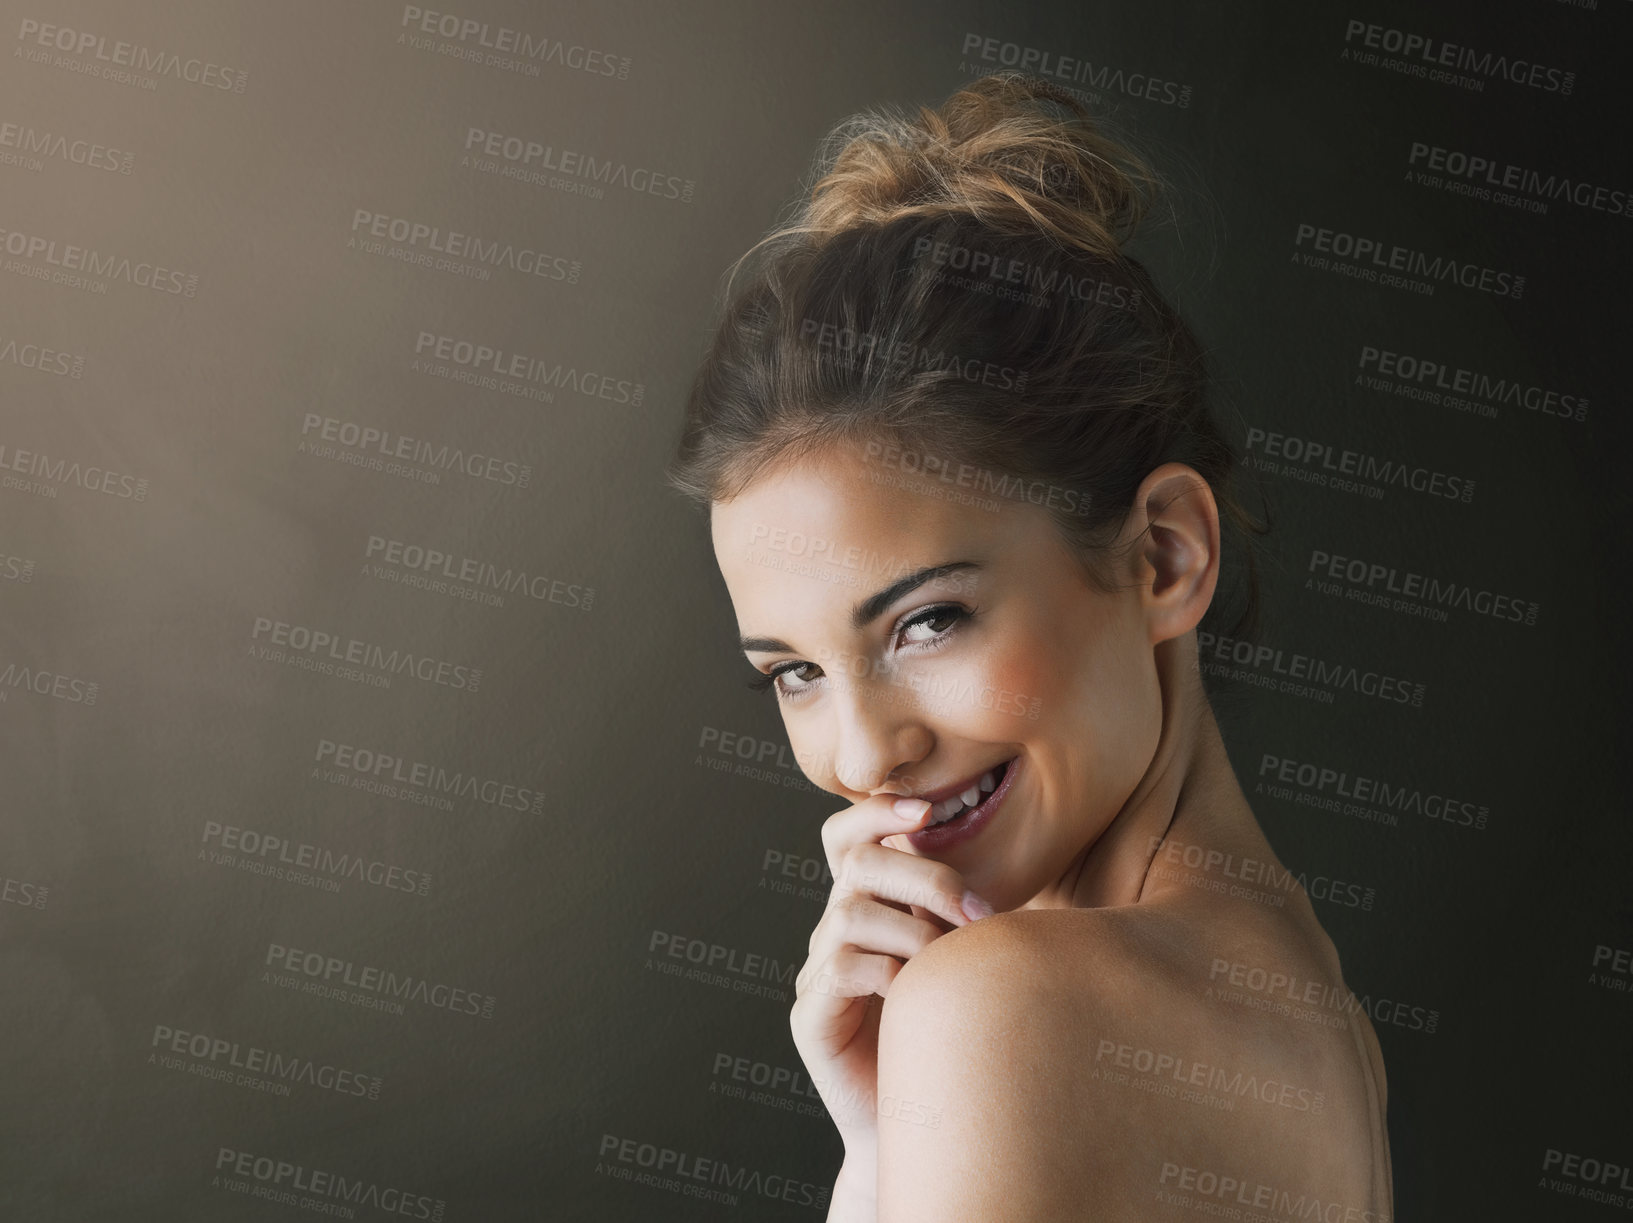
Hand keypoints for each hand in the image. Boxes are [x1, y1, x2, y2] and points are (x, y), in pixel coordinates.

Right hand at [790, 792, 989, 1159]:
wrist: (928, 1128)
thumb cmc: (957, 1038)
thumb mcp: (963, 960)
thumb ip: (964, 912)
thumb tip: (1008, 854)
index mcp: (868, 907)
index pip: (848, 836)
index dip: (877, 812)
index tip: (927, 810)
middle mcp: (835, 932)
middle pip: (858, 864)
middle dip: (925, 877)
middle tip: (978, 915)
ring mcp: (817, 972)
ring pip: (851, 912)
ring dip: (914, 930)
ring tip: (952, 963)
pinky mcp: (811, 1017)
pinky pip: (842, 966)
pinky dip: (889, 970)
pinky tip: (919, 994)